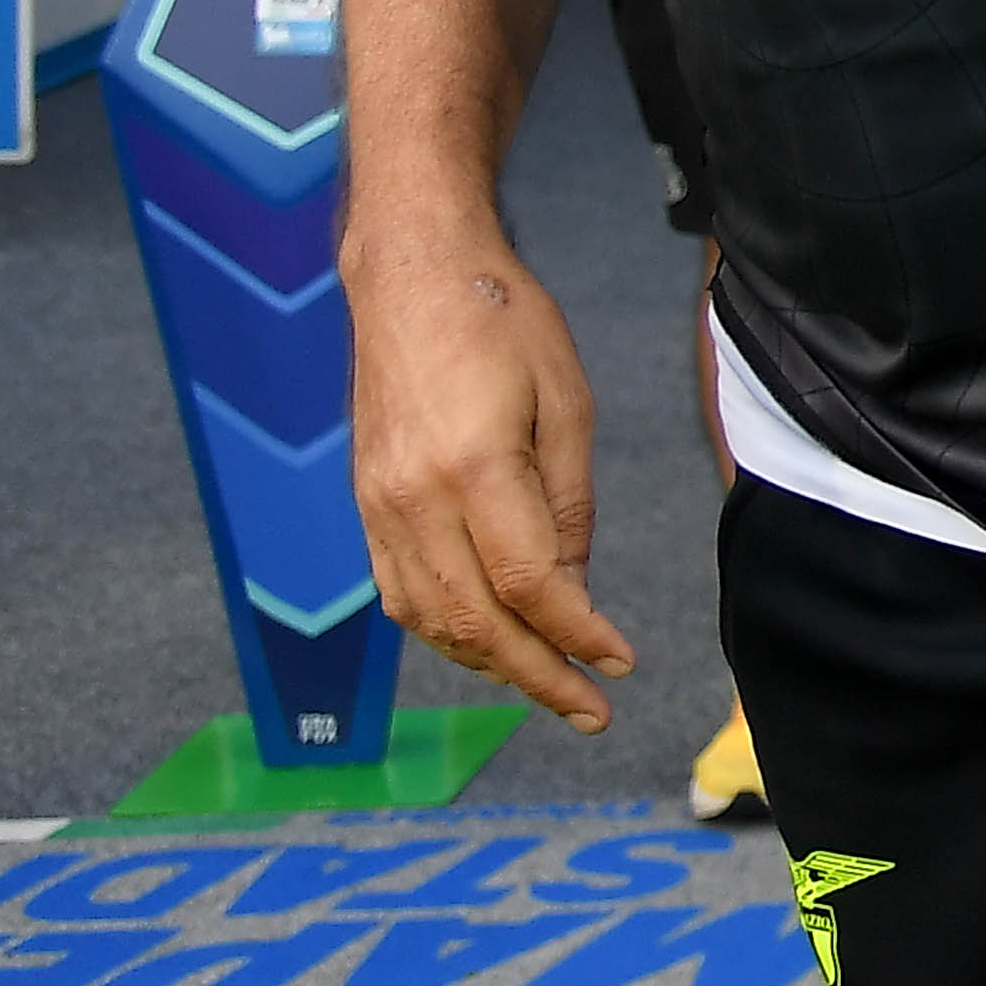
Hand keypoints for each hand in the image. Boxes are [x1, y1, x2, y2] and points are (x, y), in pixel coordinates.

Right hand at [348, 233, 634, 732]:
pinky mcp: (365, 503)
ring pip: (431, 619)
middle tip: (592, 710)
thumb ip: (568, 504)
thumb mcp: (566, 401)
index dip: (578, 634)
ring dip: (490, 664)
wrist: (412, 275)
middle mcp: (412, 498)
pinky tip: (488, 644)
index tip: (620, 662)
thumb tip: (571, 590)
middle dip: (538, 675)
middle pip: (477, 620)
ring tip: (550, 685)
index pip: (530, 583)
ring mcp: (378, 505)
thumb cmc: (504, 324)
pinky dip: (444, 631)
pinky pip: (399, 593)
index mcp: (472, 467)